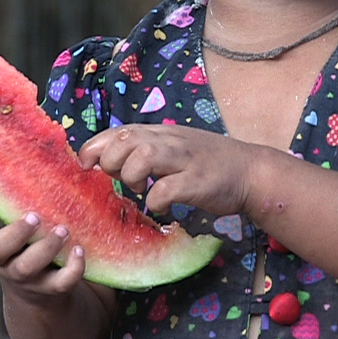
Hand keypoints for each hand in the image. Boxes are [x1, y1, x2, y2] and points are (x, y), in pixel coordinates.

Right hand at [0, 191, 87, 305]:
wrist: (41, 287)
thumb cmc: (27, 238)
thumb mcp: (14, 217)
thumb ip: (13, 192)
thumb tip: (29, 144)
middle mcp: (2, 256)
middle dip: (14, 234)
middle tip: (34, 216)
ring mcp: (24, 275)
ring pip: (27, 268)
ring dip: (45, 248)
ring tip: (63, 230)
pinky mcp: (48, 289)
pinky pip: (59, 284)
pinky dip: (71, 269)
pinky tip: (79, 251)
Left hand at [76, 124, 260, 215]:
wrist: (251, 170)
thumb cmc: (208, 163)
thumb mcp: (174, 148)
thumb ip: (145, 150)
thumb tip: (108, 162)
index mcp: (161, 134)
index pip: (118, 132)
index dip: (95, 147)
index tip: (86, 167)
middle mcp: (170, 141)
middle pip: (125, 139)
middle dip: (110, 161)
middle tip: (116, 179)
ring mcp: (185, 160)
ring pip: (144, 156)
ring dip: (131, 175)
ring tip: (139, 188)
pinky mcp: (198, 182)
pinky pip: (167, 189)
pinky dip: (157, 200)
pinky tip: (161, 207)